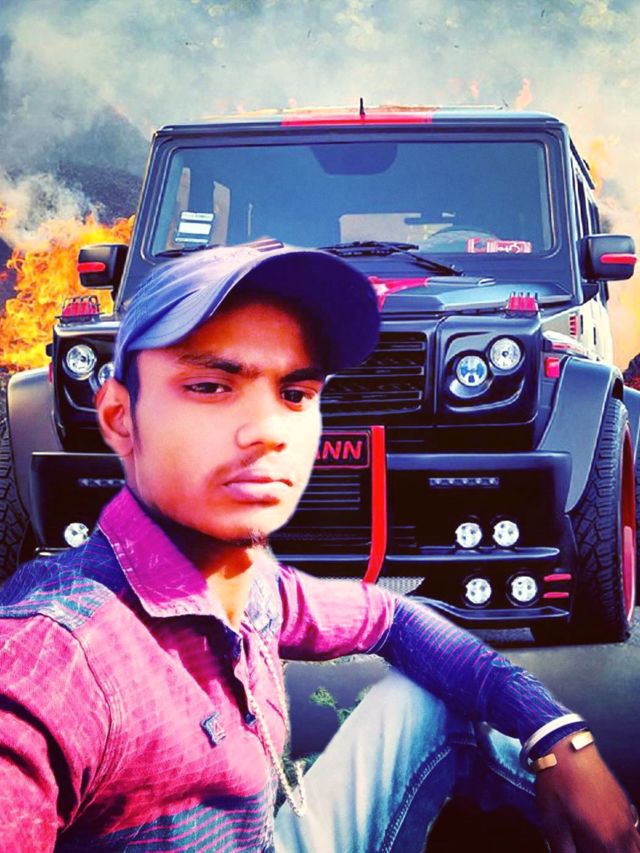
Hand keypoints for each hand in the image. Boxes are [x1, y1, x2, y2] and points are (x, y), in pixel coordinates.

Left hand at [534, 733, 639, 851]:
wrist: (565, 747)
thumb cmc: (557, 781)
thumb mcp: (552, 820)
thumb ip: (563, 847)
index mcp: (605, 838)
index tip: (582, 849)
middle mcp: (621, 829)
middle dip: (609, 852)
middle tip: (593, 846)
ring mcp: (625, 814)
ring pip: (635, 846)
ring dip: (621, 848)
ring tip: (601, 844)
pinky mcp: (623, 801)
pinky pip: (634, 831)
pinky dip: (627, 840)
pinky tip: (611, 836)